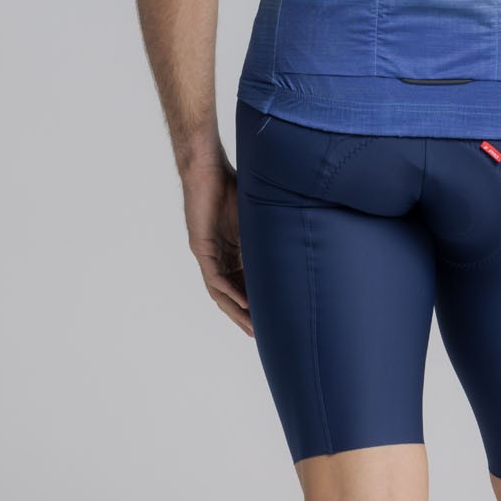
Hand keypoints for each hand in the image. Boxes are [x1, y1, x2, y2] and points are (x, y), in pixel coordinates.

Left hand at [181, 156, 254, 336]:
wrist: (208, 166)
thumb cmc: (232, 182)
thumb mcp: (257, 213)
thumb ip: (270, 228)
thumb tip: (301, 229)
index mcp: (230, 249)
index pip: (242, 283)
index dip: (254, 301)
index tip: (271, 317)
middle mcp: (217, 255)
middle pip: (230, 293)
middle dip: (245, 315)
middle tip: (261, 334)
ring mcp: (207, 252)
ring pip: (220, 291)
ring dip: (235, 311)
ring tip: (252, 327)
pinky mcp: (200, 246)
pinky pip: (214, 276)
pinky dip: (228, 291)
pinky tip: (243, 303)